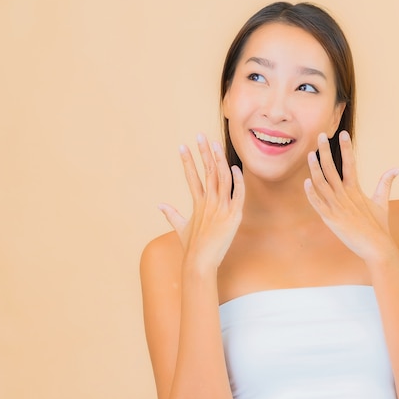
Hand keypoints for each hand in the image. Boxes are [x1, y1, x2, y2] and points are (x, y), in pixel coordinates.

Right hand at [158, 133, 244, 270]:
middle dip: (203, 152)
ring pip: (222, 178)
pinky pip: (238, 194)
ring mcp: (221, 208)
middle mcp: (209, 202)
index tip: (182, 146)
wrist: (200, 262)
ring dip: (218, 160)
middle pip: (207, 171)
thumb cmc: (191, 248)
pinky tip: (235, 168)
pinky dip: (238, 180)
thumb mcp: (181, 228)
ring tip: (215, 144)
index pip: (191, 177)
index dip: (187, 161)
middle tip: (200, 136)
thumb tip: (160, 205)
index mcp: (198, 203)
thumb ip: (172, 214)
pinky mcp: (233, 216)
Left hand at [304, 131, 398, 266]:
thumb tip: (397, 168)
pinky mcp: (332, 220)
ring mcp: (338, 207)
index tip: (342, 133)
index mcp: (356, 190)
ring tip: (310, 154)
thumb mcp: (382, 202)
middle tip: (321, 135)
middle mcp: (346, 195)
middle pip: (333, 169)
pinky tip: (307, 182)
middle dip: (326, 151)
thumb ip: (385, 183)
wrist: (378, 247)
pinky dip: (312, 194)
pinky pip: (319, 205)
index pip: (350, 163)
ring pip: (323, 183)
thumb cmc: (379, 227)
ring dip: (315, 168)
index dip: (346, 148)